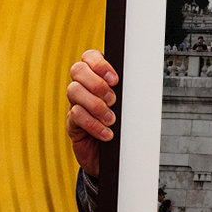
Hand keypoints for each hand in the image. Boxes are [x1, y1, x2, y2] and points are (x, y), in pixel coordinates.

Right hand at [66, 50, 118, 176]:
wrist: (114, 155)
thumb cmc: (123, 125)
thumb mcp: (127, 105)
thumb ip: (127, 91)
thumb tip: (138, 81)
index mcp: (97, 77)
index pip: (89, 57)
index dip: (99, 63)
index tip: (115, 79)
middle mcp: (84, 87)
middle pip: (77, 70)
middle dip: (97, 83)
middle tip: (113, 99)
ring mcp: (75, 104)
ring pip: (74, 91)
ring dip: (96, 105)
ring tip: (111, 119)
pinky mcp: (72, 123)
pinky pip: (76, 116)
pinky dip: (93, 124)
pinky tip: (106, 133)